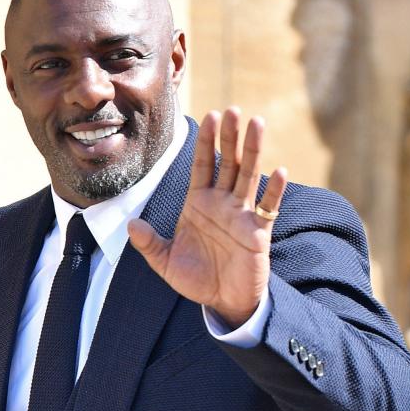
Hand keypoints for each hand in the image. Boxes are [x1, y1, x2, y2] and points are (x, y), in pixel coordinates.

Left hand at [127, 107, 287, 327]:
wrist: (222, 301)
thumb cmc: (195, 279)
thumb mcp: (165, 262)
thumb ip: (148, 244)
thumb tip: (129, 226)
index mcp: (199, 203)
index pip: (201, 165)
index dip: (204, 141)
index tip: (208, 116)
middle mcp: (222, 203)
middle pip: (227, 162)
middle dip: (229, 136)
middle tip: (232, 109)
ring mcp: (242, 215)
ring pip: (248, 176)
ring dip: (253, 150)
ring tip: (257, 123)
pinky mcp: (258, 232)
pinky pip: (268, 207)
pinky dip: (273, 191)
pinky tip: (279, 171)